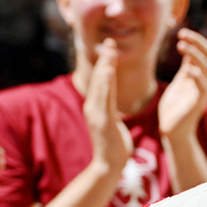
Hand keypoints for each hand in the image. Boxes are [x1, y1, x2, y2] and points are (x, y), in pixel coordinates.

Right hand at [83, 39, 132, 172]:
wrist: (108, 166)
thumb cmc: (113, 146)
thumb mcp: (111, 122)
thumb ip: (109, 109)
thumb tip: (111, 100)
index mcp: (95, 107)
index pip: (100, 81)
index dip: (104, 63)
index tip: (110, 48)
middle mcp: (93, 107)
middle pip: (99, 78)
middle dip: (104, 59)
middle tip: (109, 41)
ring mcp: (96, 114)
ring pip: (101, 85)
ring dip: (105, 66)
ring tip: (110, 50)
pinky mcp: (103, 121)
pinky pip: (105, 98)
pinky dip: (107, 83)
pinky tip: (110, 70)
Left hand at [158, 28, 206, 141]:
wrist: (172, 131)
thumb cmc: (174, 107)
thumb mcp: (180, 81)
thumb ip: (186, 67)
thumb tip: (189, 47)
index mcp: (201, 75)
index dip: (197, 40)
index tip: (182, 32)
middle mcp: (206, 81)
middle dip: (198, 42)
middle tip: (182, 34)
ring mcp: (204, 92)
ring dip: (195, 54)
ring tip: (181, 45)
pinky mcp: (199, 103)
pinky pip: (203, 87)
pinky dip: (198, 75)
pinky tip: (188, 67)